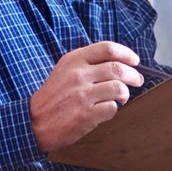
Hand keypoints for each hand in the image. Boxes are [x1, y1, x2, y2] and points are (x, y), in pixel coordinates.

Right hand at [30, 42, 144, 151]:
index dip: (126, 54)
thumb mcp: (65, 70)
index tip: (134, 61)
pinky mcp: (86, 114)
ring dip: (125, 94)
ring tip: (122, 97)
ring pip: (119, 88)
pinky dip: (113, 109)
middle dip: (133, 75)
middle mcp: (78, 75)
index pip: (107, 48)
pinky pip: (112, 108)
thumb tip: (118, 63)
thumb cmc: (52, 97)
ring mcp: (82, 95)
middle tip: (137, 80)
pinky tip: (105, 110)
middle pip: (118, 69)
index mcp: (73, 60)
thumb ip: (88, 64)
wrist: (34, 122)